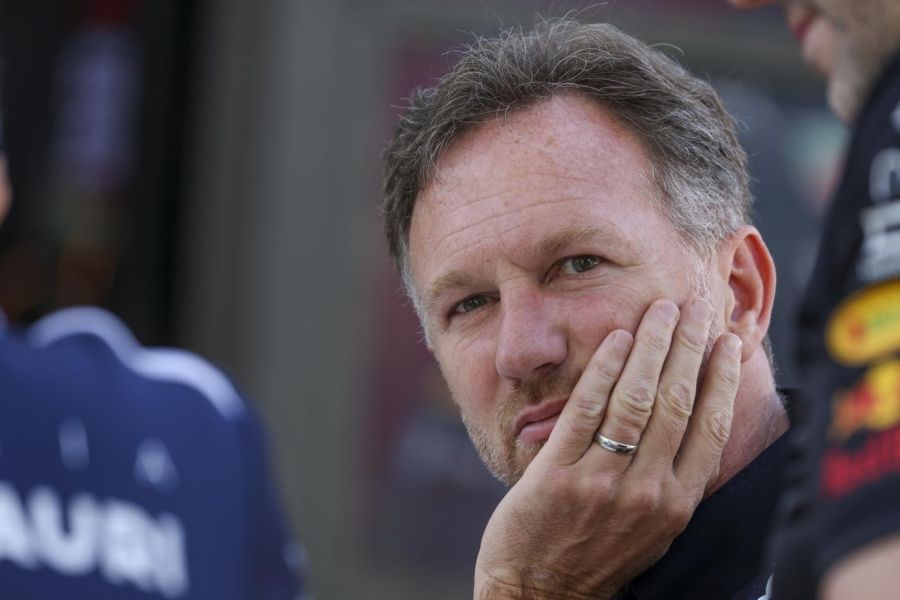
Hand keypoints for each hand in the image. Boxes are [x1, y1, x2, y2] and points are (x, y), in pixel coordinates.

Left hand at [474, 298, 742, 598]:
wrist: (540, 591)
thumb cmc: (599, 551)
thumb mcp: (652, 525)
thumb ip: (673, 477)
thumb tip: (698, 417)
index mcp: (676, 504)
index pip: (709, 428)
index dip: (722, 378)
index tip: (728, 339)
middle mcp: (646, 493)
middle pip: (677, 403)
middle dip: (689, 347)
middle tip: (697, 305)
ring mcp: (601, 483)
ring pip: (636, 400)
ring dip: (652, 347)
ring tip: (661, 310)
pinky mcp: (558, 476)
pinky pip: (586, 411)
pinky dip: (604, 370)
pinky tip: (617, 339)